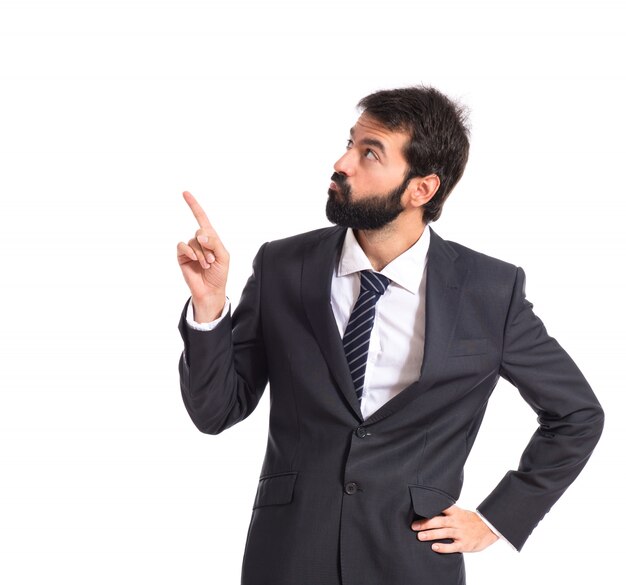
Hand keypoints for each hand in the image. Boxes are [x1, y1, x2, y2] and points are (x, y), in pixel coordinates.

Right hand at [177, 191, 229, 320]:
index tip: (185, 193)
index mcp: (211, 238)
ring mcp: (190, 248)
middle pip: (200, 231)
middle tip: (212, 260)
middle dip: (208, 246)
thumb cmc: (219, 273)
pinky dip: (189, 252)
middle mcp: (199, 241)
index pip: (201, 218)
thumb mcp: (223, 256)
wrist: (211, 290)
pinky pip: (182, 246)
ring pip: (193, 241)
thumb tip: (200, 235)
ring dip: (201, 254)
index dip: (194, 206)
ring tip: (206, 265)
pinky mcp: (182, 256)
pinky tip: (193, 260)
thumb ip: (214, 242)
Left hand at [411, 505, 498, 552]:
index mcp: (455, 512)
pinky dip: (443, 547)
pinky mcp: (464, 544)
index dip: (429, 508)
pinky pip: (452, 546)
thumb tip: (432, 510)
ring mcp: (460, 533)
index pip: (441, 508)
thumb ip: (448, 512)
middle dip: (425, 524)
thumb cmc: (472, 520)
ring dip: (430, 535)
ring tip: (419, 536)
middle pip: (438, 521)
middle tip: (414, 526)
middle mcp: (457, 522)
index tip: (418, 509)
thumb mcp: (461, 512)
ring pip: (443, 533)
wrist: (489, 528)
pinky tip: (434, 547)